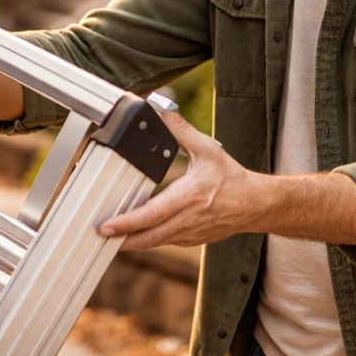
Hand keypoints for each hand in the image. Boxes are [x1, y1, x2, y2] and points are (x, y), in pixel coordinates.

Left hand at [98, 109, 263, 249]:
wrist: (256, 203)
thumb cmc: (232, 178)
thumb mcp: (208, 149)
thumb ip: (181, 131)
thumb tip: (162, 112)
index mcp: (188, 198)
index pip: (150, 215)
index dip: (126, 223)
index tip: (106, 226)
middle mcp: (187, 220)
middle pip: (147, 237)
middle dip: (121, 239)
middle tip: (99, 236)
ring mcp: (190, 233)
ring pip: (155, 243)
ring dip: (132, 242)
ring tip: (111, 238)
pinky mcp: (192, 239)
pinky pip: (165, 242)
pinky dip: (148, 240)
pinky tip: (135, 235)